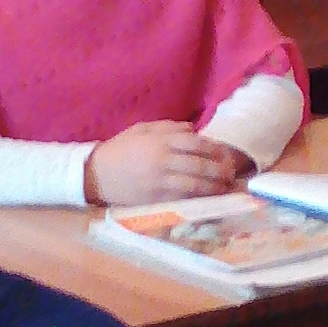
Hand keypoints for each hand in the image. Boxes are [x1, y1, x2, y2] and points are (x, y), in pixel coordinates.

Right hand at [84, 122, 247, 204]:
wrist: (96, 174)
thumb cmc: (119, 149)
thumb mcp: (141, 130)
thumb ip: (168, 127)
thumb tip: (193, 129)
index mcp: (160, 142)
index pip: (196, 143)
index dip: (214, 148)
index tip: (224, 152)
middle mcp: (163, 161)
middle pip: (200, 165)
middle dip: (219, 169)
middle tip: (231, 172)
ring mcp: (160, 182)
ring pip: (195, 185)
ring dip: (214, 187)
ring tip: (225, 187)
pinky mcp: (156, 199)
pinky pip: (183, 198)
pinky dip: (198, 198)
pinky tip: (208, 197)